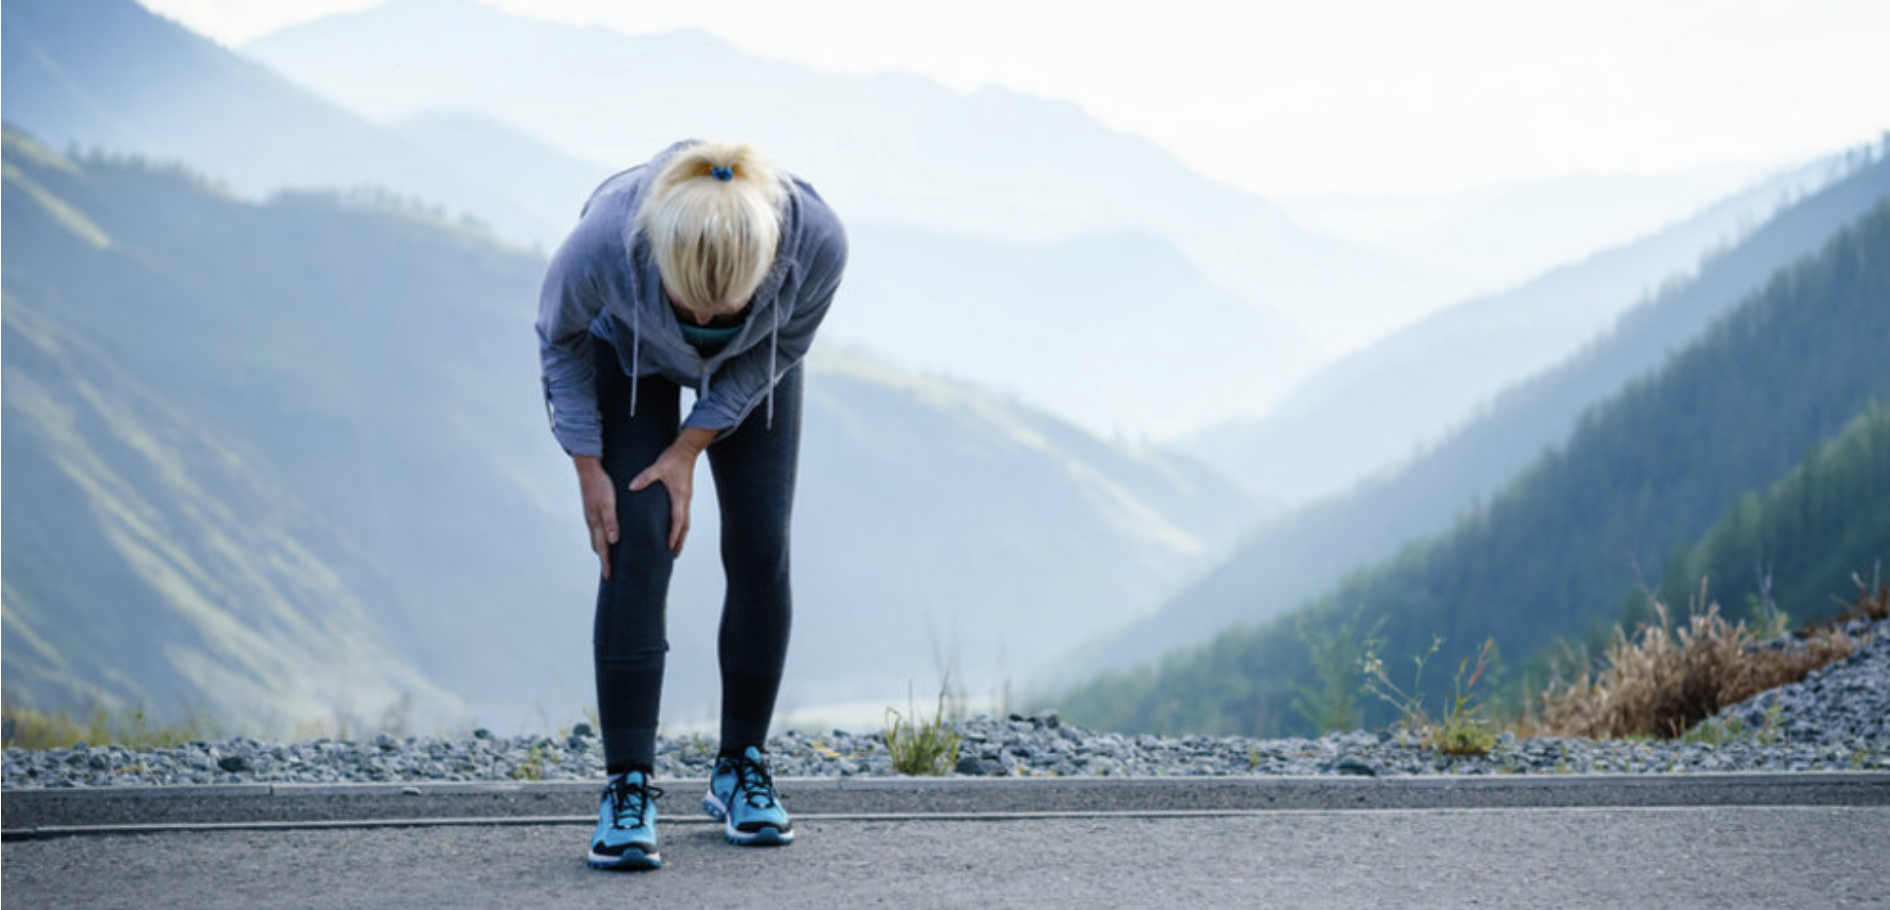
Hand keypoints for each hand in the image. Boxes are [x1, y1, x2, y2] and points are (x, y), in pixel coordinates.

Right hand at [572, 455, 617, 578]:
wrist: (589, 470)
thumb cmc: (602, 485)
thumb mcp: (609, 503)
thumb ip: (611, 521)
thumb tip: (614, 541)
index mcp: (596, 523)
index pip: (603, 548)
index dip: (606, 562)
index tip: (609, 577)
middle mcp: (592, 523)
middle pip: (599, 546)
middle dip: (604, 560)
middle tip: (610, 573)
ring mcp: (591, 517)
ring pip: (597, 538)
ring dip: (604, 550)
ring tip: (611, 560)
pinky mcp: (593, 511)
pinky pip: (598, 530)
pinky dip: (603, 538)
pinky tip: (609, 538)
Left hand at [629, 427, 716, 556]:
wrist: (687, 450)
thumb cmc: (673, 459)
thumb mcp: (657, 467)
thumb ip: (645, 477)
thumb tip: (631, 487)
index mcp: (679, 496)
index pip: (677, 520)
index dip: (673, 534)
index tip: (668, 547)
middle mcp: (685, 500)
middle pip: (685, 527)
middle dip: (680, 542)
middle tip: (674, 556)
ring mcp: (686, 499)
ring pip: (686, 522)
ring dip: (681, 536)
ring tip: (675, 549)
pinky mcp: (684, 496)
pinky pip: (684, 516)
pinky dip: (680, 527)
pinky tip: (674, 531)